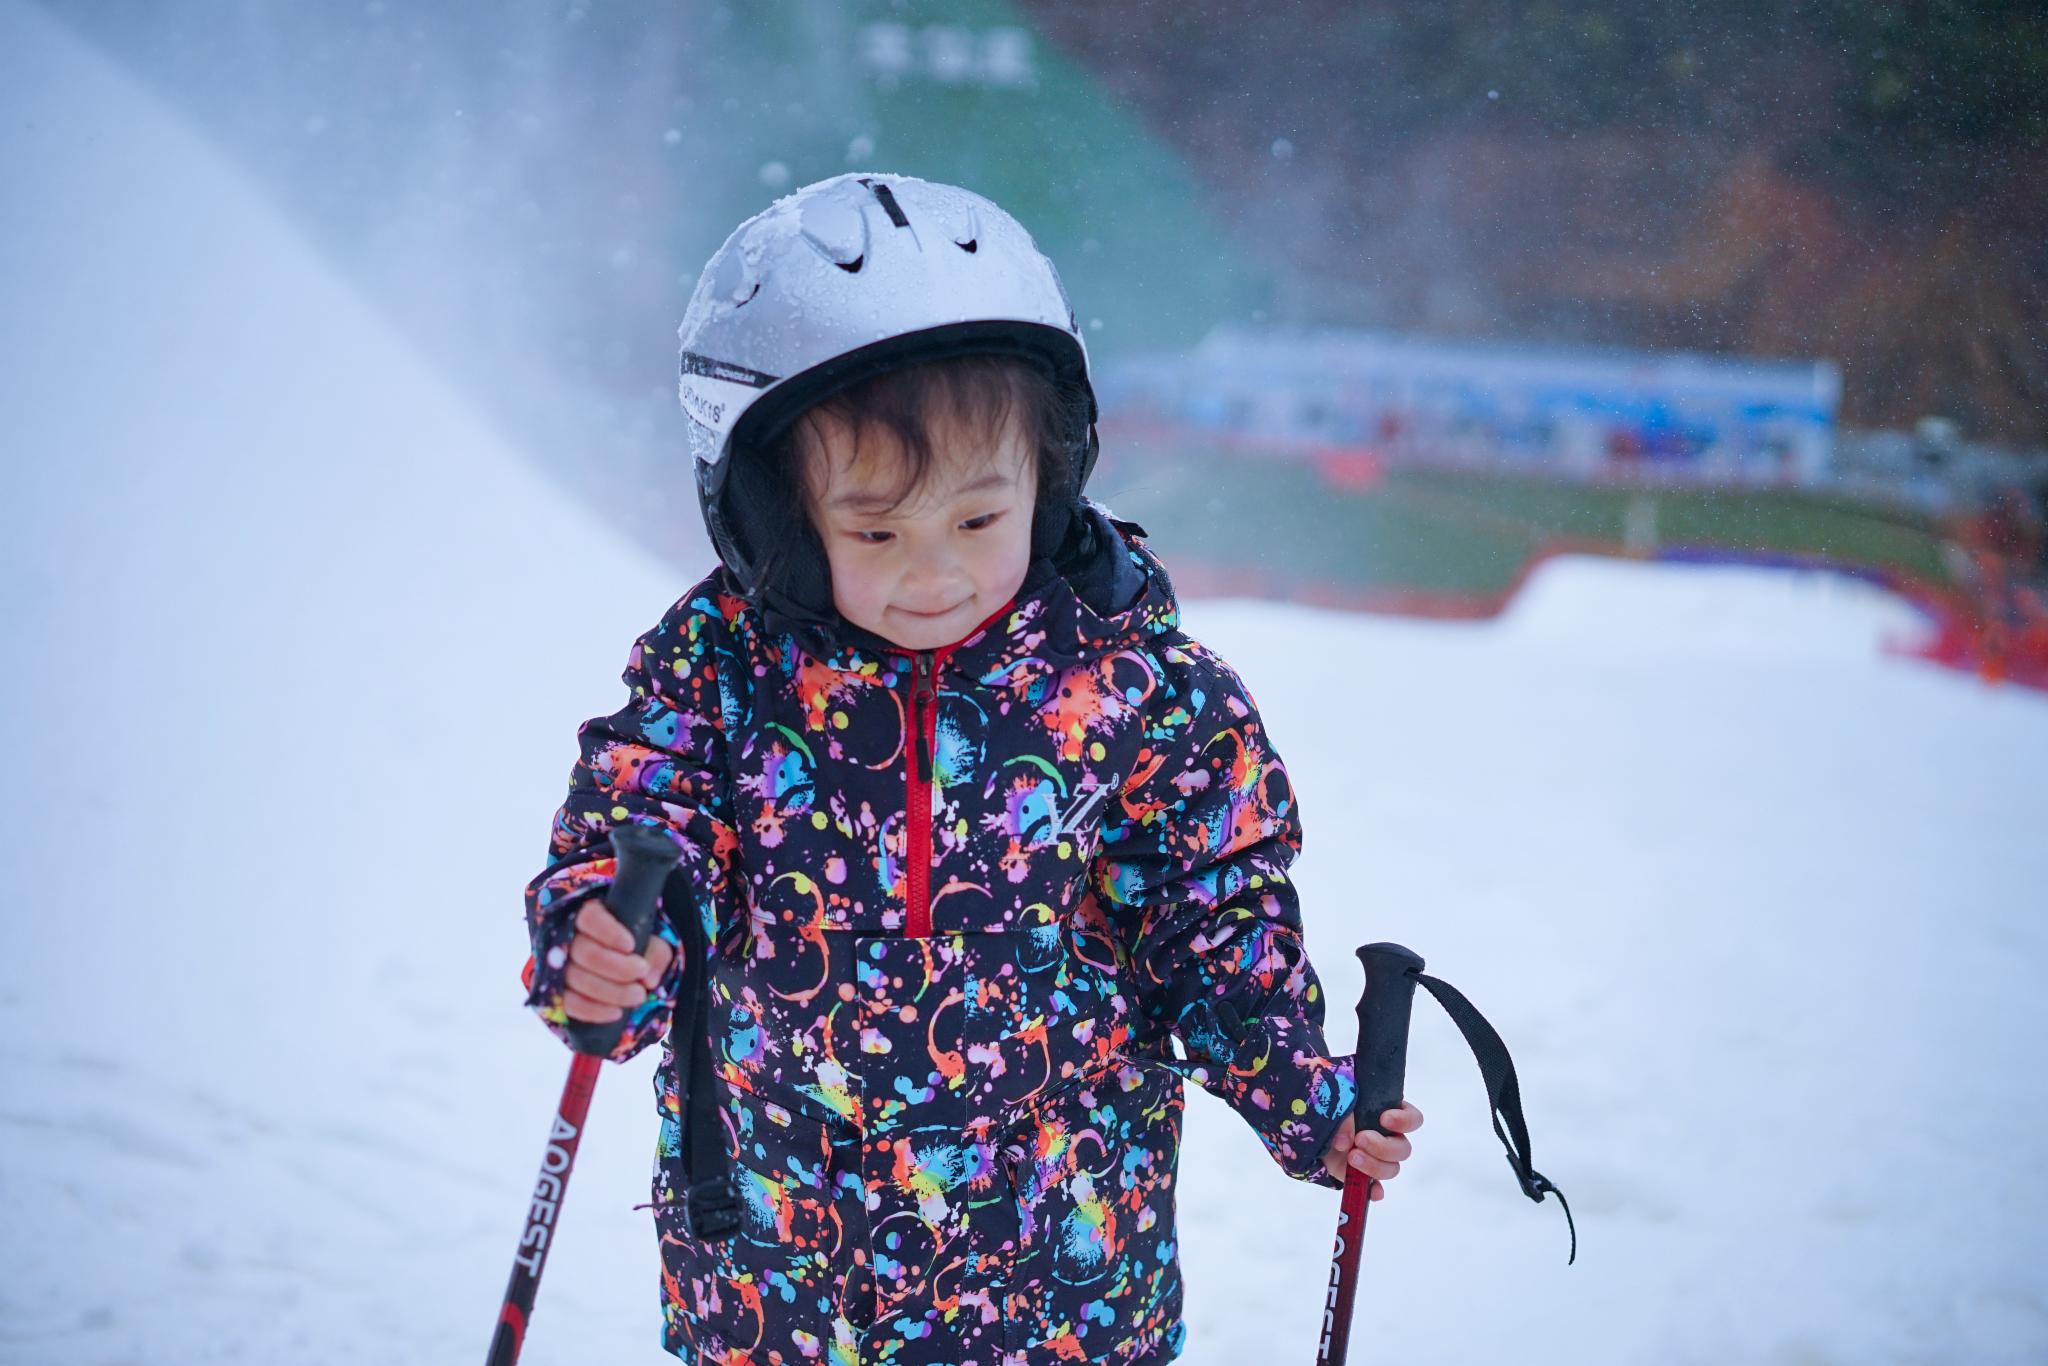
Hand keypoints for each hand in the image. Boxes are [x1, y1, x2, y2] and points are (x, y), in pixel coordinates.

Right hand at [560, 898, 675, 1023]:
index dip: (608, 933)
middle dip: (617, 967)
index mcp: (589, 915)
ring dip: (610, 991)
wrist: (624, 967)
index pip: (590, 918)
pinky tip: (616, 1013)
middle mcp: (568, 939)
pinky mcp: (558, 993)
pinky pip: (569, 1003)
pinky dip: (593, 1011)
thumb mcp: (652, 941)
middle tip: (641, 973)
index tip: (630, 946)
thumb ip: (655, 952)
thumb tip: (649, 979)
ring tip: (638, 996)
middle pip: (584, 952)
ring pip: (575, 978)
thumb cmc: (635, 947)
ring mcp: (559, 967)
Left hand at [1320, 1101, 1423, 1194]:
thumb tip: (1348, 1142)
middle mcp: (1386, 1137)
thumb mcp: (1335, 1102)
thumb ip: (1345, 1117)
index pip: (1412, 1119)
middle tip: (1360, 1139)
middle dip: (1382, 1147)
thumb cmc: (1326, 1107)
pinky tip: (1369, 1190)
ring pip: (1392, 1169)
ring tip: (1351, 1157)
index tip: (1384, 1119)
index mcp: (1386, 1113)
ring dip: (1374, 1165)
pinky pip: (1375, 1188)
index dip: (1404, 1121)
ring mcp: (1375, 1158)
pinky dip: (1374, 1191)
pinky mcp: (1362, 1175)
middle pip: (1403, 1149)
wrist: (1307, 1126)